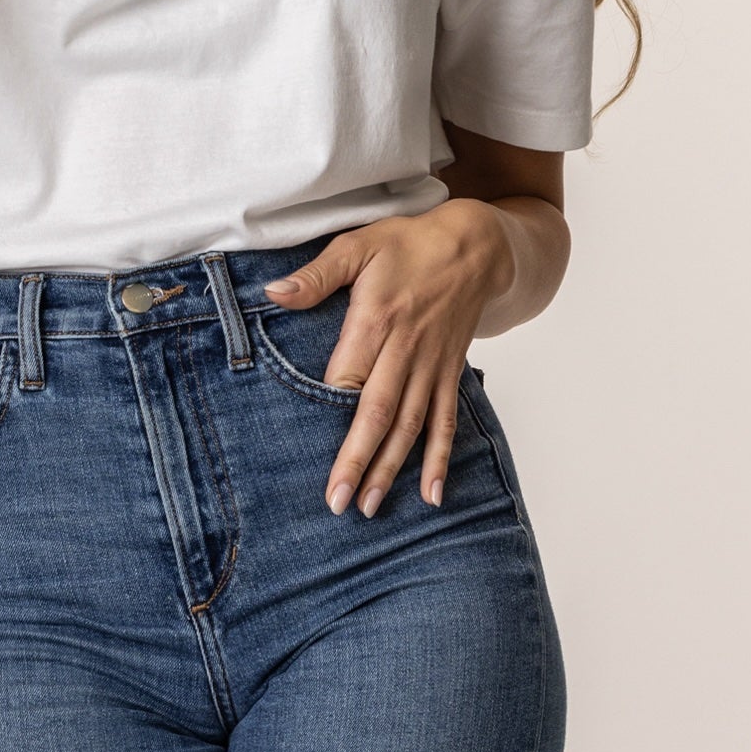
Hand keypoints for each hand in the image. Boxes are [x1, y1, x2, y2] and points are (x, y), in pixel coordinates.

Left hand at [262, 201, 514, 514]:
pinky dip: (441, 458)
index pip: (351, 376)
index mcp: (377, 319)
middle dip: (360, 460)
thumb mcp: (358, 245)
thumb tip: (274, 293)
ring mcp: (431, 366)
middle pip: (380, 412)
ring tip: (373, 507)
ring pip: (411, 425)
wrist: (476, 246)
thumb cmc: (409, 244)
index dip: (334, 413)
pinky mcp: (448, 374)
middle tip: (341, 503)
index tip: (319, 448)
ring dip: (393, 468)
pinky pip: (446, 421)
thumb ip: (316, 275)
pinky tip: (432, 494)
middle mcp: (406, 349)